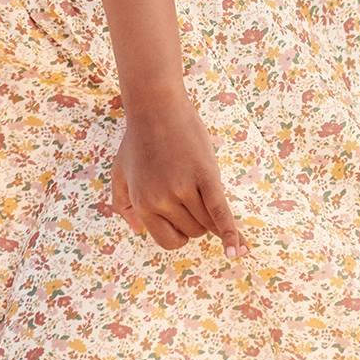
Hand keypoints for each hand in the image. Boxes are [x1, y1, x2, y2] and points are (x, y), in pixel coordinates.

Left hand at [111, 87, 251, 259]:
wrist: (156, 107)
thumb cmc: (138, 140)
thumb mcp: (120, 173)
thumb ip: (122, 204)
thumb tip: (137, 230)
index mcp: (142, 204)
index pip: (170, 241)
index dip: (179, 232)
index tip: (181, 216)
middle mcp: (160, 200)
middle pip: (193, 231)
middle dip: (196, 218)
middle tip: (190, 190)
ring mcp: (183, 188)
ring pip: (208, 223)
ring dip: (211, 213)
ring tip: (200, 185)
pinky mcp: (205, 175)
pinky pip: (221, 213)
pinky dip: (232, 234)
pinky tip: (239, 252)